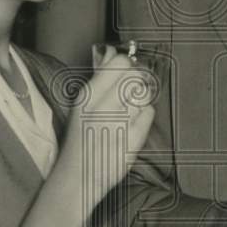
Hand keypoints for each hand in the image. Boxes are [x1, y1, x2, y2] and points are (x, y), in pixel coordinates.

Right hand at [61, 49, 154, 203]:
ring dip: (140, 101)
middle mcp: (103, 106)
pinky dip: (144, 117)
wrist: (78, 175)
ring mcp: (119, 123)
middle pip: (136, 76)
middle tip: (129, 95)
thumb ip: (98, 77)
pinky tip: (132, 125)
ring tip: (128, 112)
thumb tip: (112, 52)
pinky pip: (149, 113)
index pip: (119, 63)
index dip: (127, 66)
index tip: (125, 75)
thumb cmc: (81, 136)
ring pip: (144, 94)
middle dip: (136, 83)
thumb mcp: (82, 104)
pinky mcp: (132, 139)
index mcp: (88, 95)